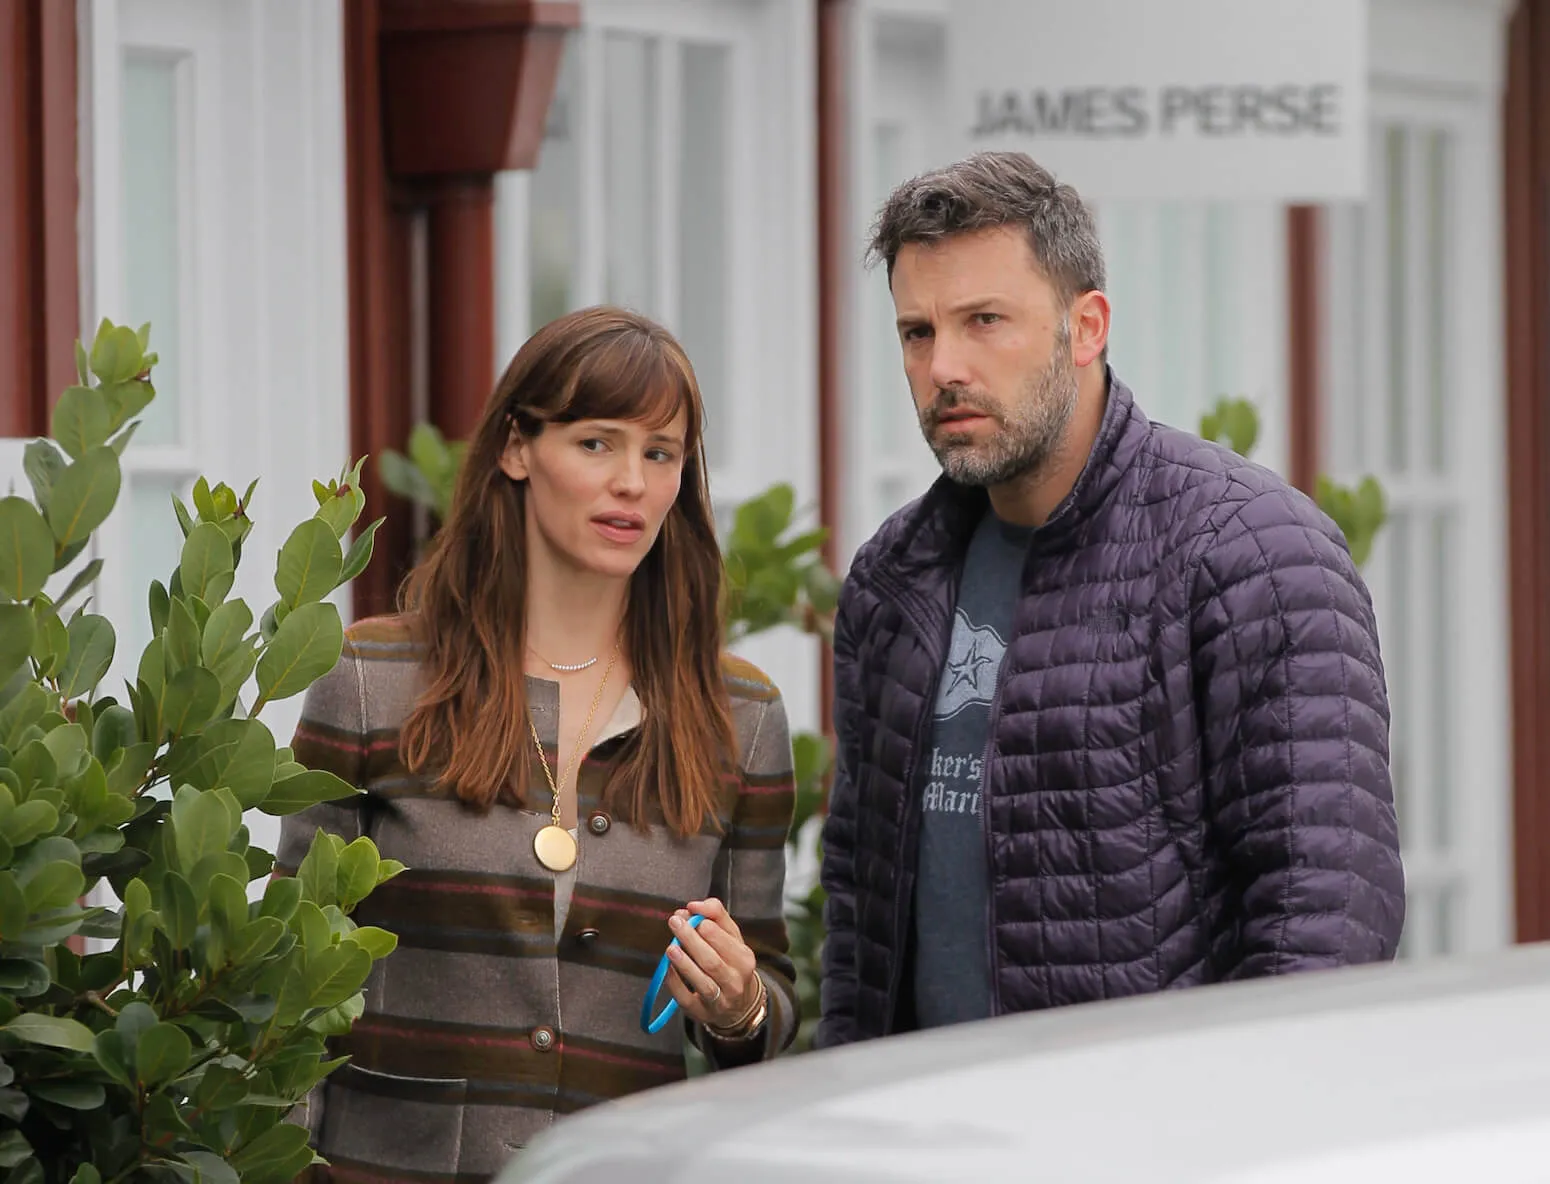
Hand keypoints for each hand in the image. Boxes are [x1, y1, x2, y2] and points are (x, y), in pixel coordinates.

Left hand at [662, 897, 760, 1031]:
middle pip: (712, 961)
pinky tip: (667, 968)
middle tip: (674, 921)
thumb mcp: (731, 937)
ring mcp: (720, 1000)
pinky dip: (676, 984)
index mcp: (744, 959)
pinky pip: (687, 1000)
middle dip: (692, 940)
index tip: (689, 911)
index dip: (706, 925)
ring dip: (685, 964)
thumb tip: (694, 905)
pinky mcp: (702, 1013)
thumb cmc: (730, 961)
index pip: (726, 941)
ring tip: (671, 947)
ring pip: (702, 982)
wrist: (738, 1004)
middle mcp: (735, 981)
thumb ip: (716, 915)